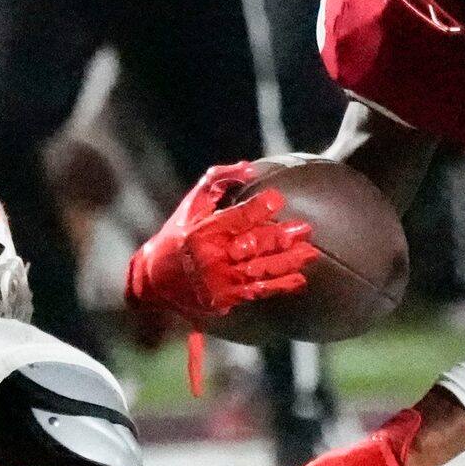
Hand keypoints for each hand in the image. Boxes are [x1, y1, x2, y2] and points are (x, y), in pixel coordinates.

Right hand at [125, 162, 317, 323]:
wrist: (154, 280)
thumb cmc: (177, 235)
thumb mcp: (191, 205)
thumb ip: (216, 181)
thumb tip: (249, 167)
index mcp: (203, 231)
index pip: (235, 218)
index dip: (258, 208)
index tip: (277, 199)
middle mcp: (212, 257)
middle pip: (252, 246)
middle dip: (280, 237)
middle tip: (304, 229)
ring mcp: (219, 280)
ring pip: (259, 270)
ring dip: (287, 262)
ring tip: (310, 253)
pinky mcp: (225, 298)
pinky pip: (256, 291)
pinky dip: (279, 286)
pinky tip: (299, 280)